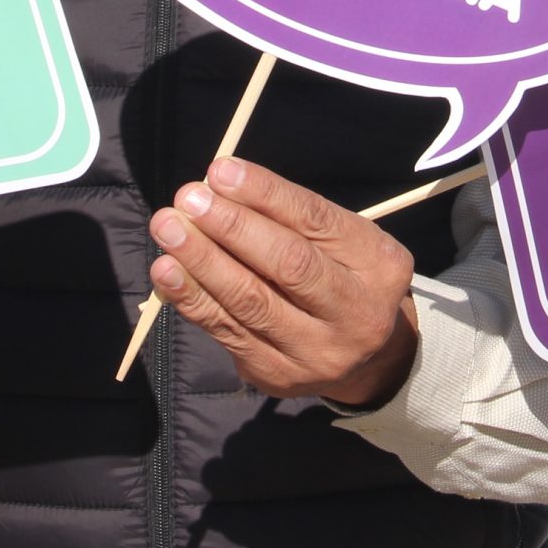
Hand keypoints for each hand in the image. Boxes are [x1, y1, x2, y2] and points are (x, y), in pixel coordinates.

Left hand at [147, 157, 418, 404]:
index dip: (266, 194)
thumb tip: (219, 184)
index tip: (220, 171)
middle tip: (188, 199)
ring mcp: (317, 353)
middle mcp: (357, 313)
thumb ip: (288, 215)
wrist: (366, 359)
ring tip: (168, 229)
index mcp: (379, 265)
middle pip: (290, 266)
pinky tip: (168, 272)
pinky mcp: (278, 376)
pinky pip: (228, 332)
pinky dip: (193, 299)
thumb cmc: (341, 276)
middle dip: (233, 227)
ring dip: (202, 262)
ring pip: (252, 303)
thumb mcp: (338, 240)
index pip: (316, 221)